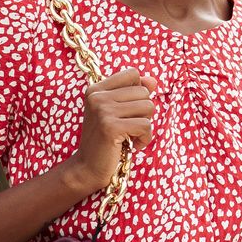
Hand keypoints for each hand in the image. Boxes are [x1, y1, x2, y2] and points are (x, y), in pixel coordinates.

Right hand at [68, 68, 157, 193]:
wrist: (87, 168)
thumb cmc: (105, 141)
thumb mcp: (117, 113)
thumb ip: (134, 93)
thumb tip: (154, 80)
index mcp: (96, 89)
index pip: (132, 73)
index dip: (139, 92)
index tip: (129, 111)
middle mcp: (97, 96)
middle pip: (144, 92)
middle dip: (144, 113)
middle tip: (130, 128)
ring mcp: (103, 111)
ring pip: (148, 107)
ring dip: (145, 127)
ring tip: (131, 137)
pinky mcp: (110, 127)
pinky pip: (145, 125)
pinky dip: (145, 139)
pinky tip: (134, 145)